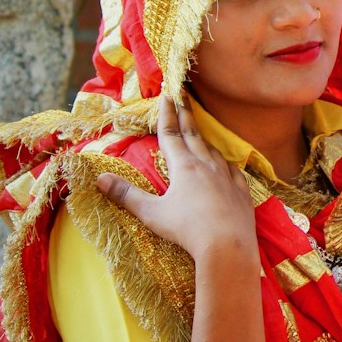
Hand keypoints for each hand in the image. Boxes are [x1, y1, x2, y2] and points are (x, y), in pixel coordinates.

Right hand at [96, 96, 256, 263]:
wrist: (228, 246)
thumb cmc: (187, 229)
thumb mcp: (152, 213)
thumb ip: (126, 195)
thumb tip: (100, 178)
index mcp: (184, 167)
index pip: (171, 134)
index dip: (167, 114)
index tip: (166, 96)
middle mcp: (207, 165)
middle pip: (194, 135)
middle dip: (186, 116)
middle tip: (183, 98)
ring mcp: (227, 177)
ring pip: (214, 151)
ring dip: (204, 139)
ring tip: (199, 133)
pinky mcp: (241, 190)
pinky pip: (232, 170)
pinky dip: (225, 162)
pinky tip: (226, 164)